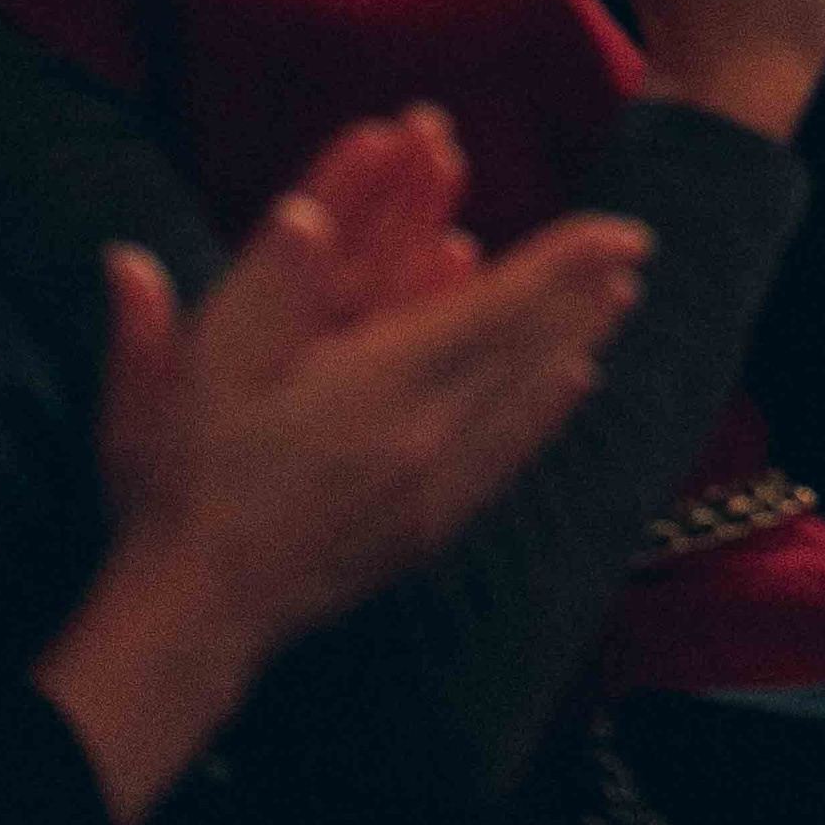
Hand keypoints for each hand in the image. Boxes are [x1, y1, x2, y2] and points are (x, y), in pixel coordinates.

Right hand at [44, 109, 646, 821]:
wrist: (195, 610)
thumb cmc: (191, 477)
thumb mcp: (208, 364)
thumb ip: (265, 285)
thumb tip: (303, 214)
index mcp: (386, 382)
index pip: (500, 308)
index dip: (564, 264)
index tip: (624, 231)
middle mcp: (429, 435)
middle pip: (529, 353)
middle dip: (582, 299)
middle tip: (633, 257)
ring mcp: (432, 490)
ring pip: (527, 402)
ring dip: (575, 344)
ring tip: (615, 307)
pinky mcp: (423, 531)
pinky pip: (506, 458)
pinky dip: (544, 414)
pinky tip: (567, 391)